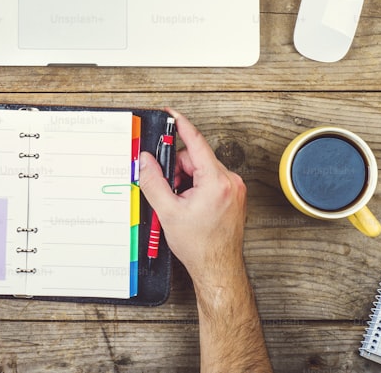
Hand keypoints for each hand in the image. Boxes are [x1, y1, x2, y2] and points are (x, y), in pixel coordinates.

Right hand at [139, 109, 247, 290]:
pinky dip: (196, 186)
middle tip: (171, 191)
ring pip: (201, 169)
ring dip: (186, 180)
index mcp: (216, 181)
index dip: (181, 125)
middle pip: (195, 158)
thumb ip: (153, 181)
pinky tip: (191, 205)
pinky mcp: (233, 195)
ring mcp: (234, 188)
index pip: (196, 142)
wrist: (218, 267)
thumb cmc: (200, 246)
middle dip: (178, 170)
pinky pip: (210, 179)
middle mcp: (230, 181)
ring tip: (182, 203)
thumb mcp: (168, 212)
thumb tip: (146, 161)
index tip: (171, 113)